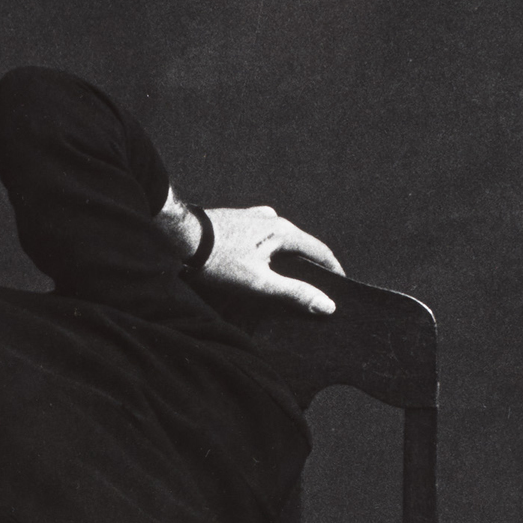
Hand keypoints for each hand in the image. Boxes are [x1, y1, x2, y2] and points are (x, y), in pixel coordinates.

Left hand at [204, 207, 344, 315]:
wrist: (182, 237)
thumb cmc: (219, 260)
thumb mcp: (259, 282)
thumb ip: (294, 293)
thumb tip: (327, 304)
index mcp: (284, 232)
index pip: (320, 251)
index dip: (333, 270)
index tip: (341, 285)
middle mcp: (273, 220)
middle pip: (301, 245)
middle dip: (311, 266)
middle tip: (316, 287)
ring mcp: (255, 218)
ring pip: (282, 241)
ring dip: (290, 258)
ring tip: (290, 279)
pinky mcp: (239, 222)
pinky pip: (265, 238)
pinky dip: (271, 252)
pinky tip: (263, 264)